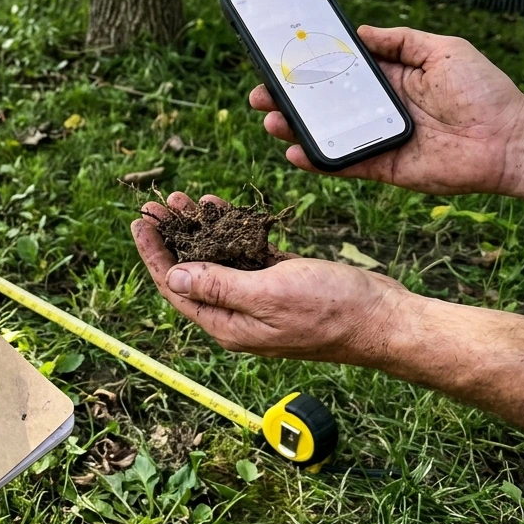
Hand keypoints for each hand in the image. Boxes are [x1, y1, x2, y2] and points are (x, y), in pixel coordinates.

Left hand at [133, 192, 407, 364]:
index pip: (175, 287)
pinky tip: (220, 210)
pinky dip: (230, 231)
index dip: (154, 255)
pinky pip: (244, 255)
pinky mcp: (280, 284)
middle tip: (157, 204)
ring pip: (216, 260)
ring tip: (184, 199)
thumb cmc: (332, 309)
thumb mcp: (268, 294)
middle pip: (190, 271)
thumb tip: (173, 275)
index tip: (139, 223)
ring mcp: (259, 300)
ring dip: (199, 229)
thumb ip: (218, 286)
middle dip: (171, 236)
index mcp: (227, 324)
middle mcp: (237, 315)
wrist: (384, 319)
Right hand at [251, 25, 523, 195]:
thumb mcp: (442, 49)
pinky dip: (317, 161)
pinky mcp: (382, 167)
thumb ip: (400, 40)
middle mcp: (378, 109)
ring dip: (294, 129)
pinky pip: (342, 165)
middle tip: (262, 95)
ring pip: (325, 135)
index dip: (310, 67)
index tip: (281, 60)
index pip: (340, 72)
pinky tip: (294, 152)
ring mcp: (377, 139)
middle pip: (324, 105)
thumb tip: (361, 32)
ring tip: (271, 121)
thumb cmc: (483, 90)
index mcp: (390, 80)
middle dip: (290, 100)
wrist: (509, 139)